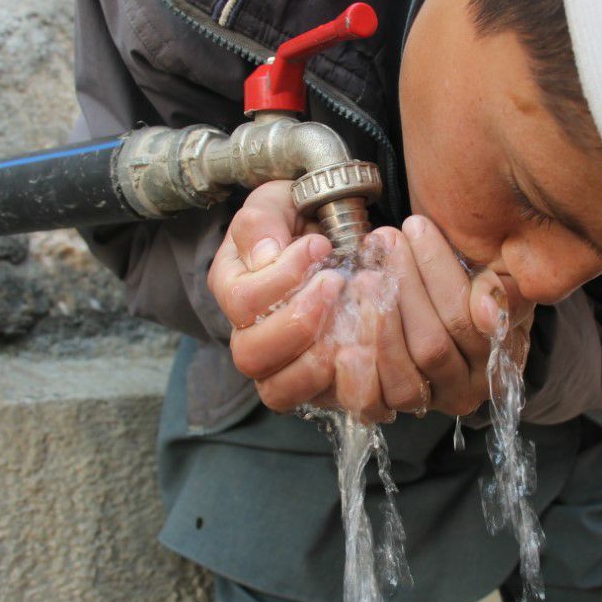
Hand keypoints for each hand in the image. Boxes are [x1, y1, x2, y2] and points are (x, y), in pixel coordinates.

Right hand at [207, 181, 343, 408]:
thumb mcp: (277, 201)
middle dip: (298, 322)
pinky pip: (320, 400)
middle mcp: (249, 333)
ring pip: (278, 391)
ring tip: (350, 319)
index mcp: (233, 287)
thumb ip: (262, 222)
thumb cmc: (302, 215)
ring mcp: (281, 365)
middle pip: (250, 355)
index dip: (281, 277)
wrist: (337, 232)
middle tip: (335, 283)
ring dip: (317, 360)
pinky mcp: (317, 384)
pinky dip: (346, 380)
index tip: (319, 244)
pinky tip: (367, 345)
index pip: (242, 301)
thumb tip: (266, 256)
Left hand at [328, 215, 532, 421]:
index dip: (440, 271)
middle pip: (432, 346)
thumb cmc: (464, 293)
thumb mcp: (488, 284)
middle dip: (405, 287)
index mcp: (496, 359)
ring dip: (378, 321)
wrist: (436, 318)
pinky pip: (369, 398)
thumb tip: (485, 309)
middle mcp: (464, 392)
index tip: (416, 226)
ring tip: (365, 273)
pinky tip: (345, 321)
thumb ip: (494, 291)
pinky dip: (355, 364)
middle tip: (384, 240)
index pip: (466, 319)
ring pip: (401, 374)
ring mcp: (424, 405)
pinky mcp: (385, 409)